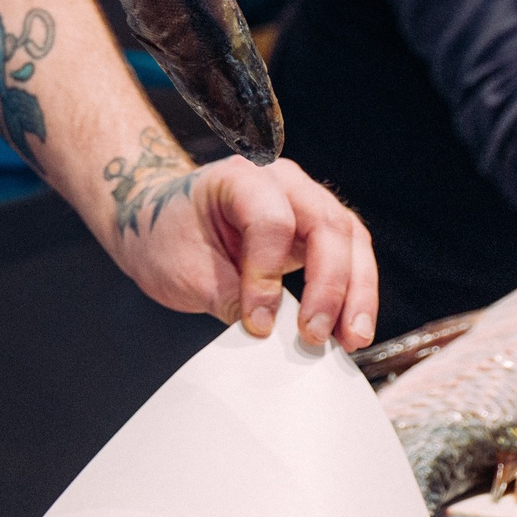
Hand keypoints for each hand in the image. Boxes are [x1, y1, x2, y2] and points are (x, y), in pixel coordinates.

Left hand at [105, 138, 378, 350]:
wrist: (160, 221)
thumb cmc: (167, 236)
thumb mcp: (186, 272)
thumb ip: (233, 300)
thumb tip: (275, 335)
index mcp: (240, 177)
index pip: (272, 221)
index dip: (268, 276)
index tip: (258, 324)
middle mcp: (282, 181)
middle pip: (326, 225)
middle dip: (330, 286)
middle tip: (315, 336)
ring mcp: (306, 201)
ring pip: (351, 238)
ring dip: (356, 292)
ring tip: (351, 339)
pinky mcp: (317, 228)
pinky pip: (350, 253)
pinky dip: (354, 291)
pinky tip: (349, 328)